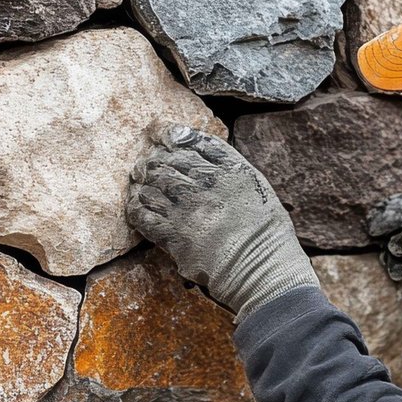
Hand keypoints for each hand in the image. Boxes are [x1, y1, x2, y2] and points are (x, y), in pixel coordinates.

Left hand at [126, 124, 318, 321]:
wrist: (261, 268)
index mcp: (230, 170)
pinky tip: (137, 208)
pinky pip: (144, 216)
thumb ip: (230, 168)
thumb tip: (202, 157)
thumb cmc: (265, 232)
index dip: (171, 133)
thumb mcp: (256, 187)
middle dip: (152, 163)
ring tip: (139, 186)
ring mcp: (188, 210)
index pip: (193, 141)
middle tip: (144, 166)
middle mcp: (207, 185)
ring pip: (151, 187)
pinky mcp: (174, 235)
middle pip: (166, 163)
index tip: (160, 133)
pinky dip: (136, 209)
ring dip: (143, 185)